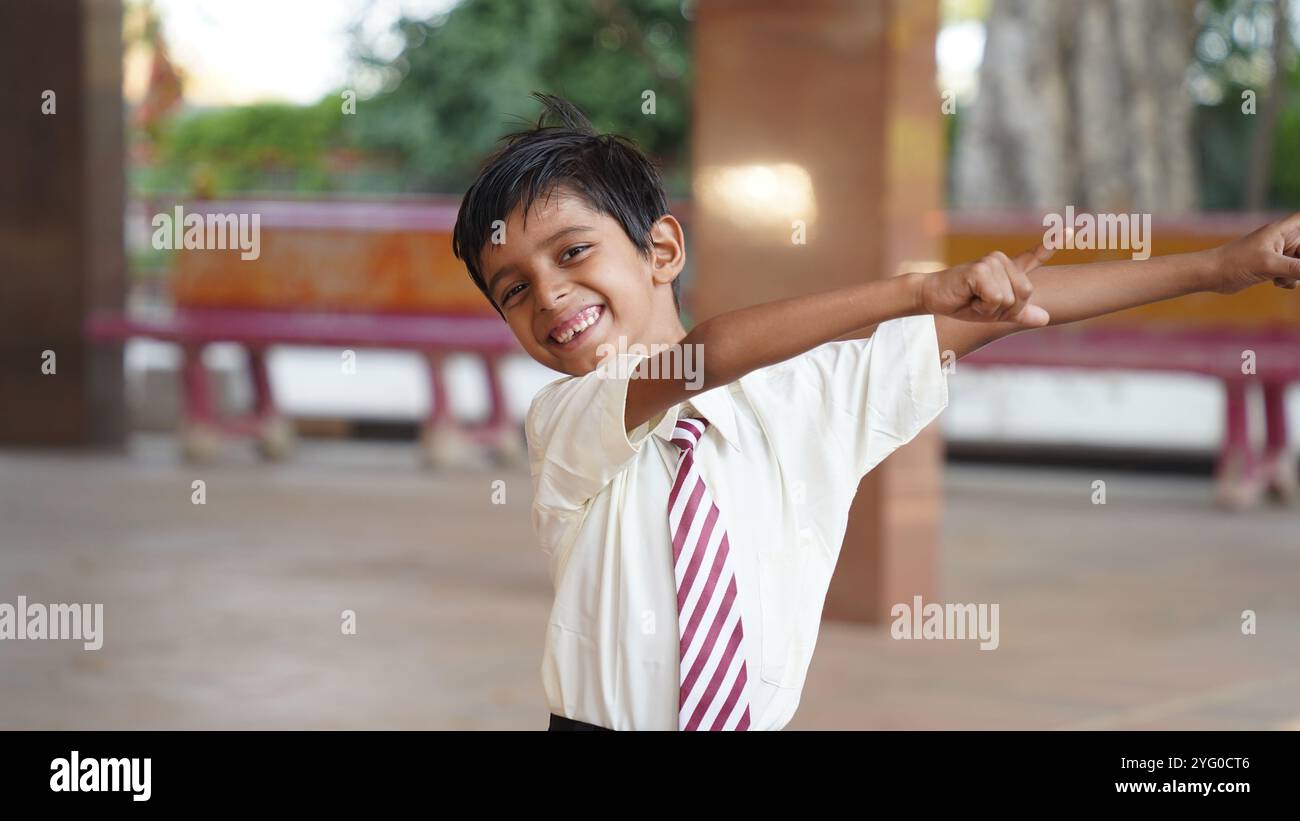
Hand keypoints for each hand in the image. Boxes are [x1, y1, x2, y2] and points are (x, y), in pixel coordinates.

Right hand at [919, 244, 1054, 325]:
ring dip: (990, 309)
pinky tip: (968, 297)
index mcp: (1007, 269)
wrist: (932, 298)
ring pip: (1010, 299)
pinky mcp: (981, 269)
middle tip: (982, 304)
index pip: (1033, 257)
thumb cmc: (962, 303)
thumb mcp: (995, 312)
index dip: (1052, 245)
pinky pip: (995, 298)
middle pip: (1025, 294)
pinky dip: (982, 307)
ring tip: (972, 299)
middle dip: (1006, 309)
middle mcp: (1002, 260)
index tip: (1071, 230)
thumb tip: (1046, 318)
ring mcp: (992, 262)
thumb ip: (1020, 313)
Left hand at [1209, 212, 1299, 294]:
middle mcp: (1284, 239)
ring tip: (1279, 277)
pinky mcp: (1273, 267)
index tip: (1299, 252)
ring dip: (1296, 274)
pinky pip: (1294, 275)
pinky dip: (1288, 281)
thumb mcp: (1270, 265)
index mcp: (1284, 230)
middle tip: (1290, 269)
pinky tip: (1275, 282)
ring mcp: (1280, 254)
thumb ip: (1298, 268)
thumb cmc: (1235, 263)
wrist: (1210, 275)